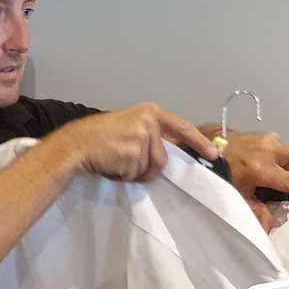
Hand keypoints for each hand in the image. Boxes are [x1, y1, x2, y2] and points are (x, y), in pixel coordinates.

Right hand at [43, 102, 218, 183]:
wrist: (76, 144)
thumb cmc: (100, 138)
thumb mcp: (130, 127)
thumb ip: (151, 136)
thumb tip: (169, 157)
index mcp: (150, 112)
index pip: (181, 127)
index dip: (198, 142)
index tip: (212, 154)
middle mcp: (148, 121)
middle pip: (162, 159)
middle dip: (146, 169)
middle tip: (126, 164)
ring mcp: (141, 136)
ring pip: (149, 169)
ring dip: (134, 173)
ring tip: (116, 162)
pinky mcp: (132, 152)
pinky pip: (135, 175)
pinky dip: (123, 176)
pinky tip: (111, 165)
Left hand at [205, 129, 288, 207]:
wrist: (204, 147)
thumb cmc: (221, 173)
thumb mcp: (237, 195)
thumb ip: (256, 211)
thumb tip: (269, 228)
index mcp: (262, 170)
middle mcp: (268, 152)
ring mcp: (266, 140)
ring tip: (287, 173)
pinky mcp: (263, 134)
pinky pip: (278, 146)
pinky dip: (280, 156)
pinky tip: (270, 164)